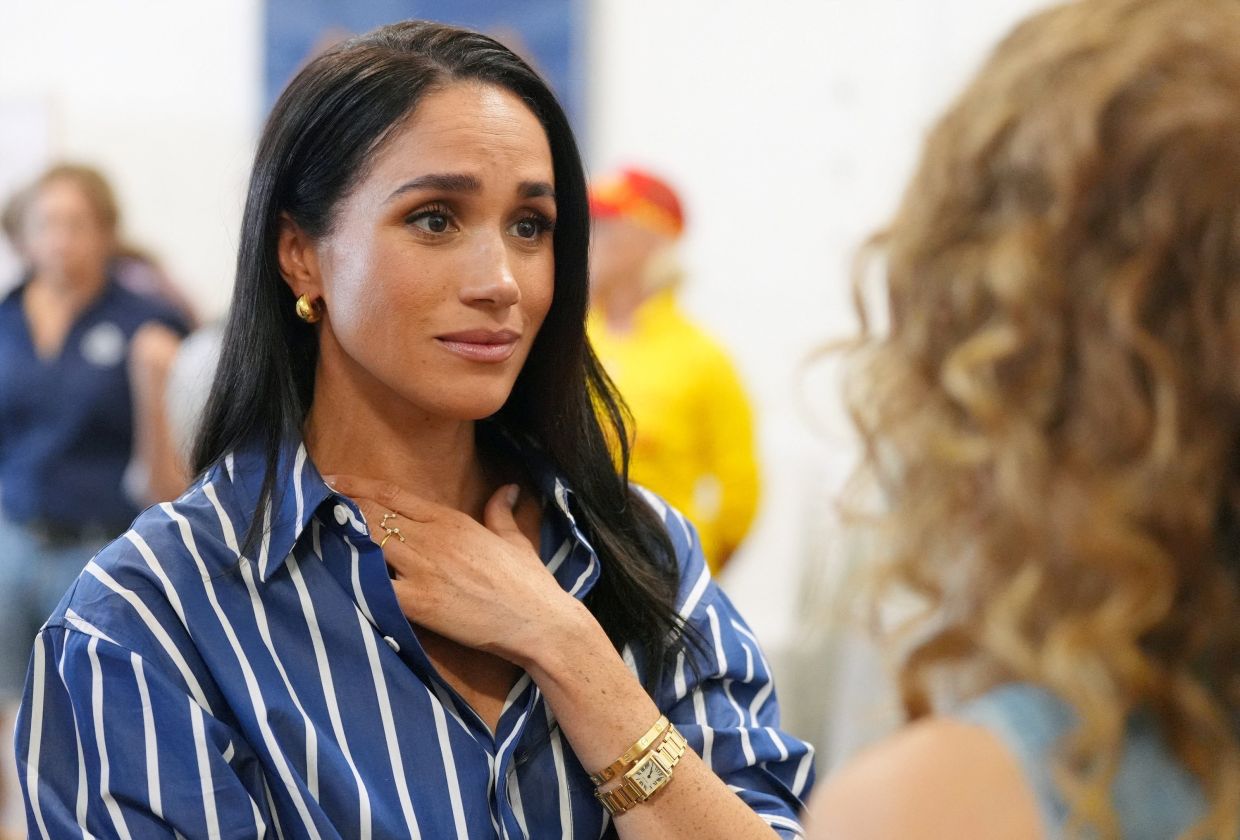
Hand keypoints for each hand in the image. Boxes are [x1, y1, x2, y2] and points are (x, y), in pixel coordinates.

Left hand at [323, 475, 586, 666]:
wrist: (540, 621)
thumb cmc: (529, 583)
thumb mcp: (515, 539)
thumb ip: (501, 511)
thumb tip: (506, 488)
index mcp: (452, 521)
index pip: (394, 496)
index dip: (359, 486)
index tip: (332, 479)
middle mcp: (433, 539)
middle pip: (373, 516)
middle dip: (340, 508)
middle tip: (308, 503)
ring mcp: (424, 570)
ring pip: (368, 545)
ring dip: (340, 539)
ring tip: (309, 533)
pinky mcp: (419, 603)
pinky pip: (374, 588)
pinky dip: (353, 580)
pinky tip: (331, 576)